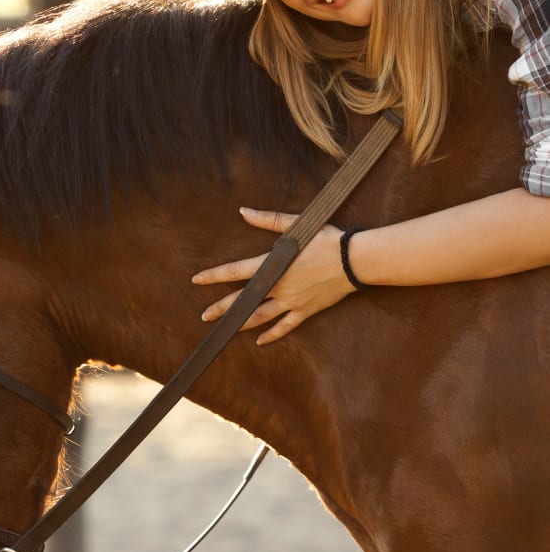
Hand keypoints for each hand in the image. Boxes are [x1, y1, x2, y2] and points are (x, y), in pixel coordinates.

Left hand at [192, 208, 355, 344]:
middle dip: (222, 308)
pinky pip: (286, 326)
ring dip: (241, 323)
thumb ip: (267, 219)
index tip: (198, 280)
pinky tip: (260, 340)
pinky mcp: (306, 310)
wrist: (354, 259)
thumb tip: (243, 211)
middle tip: (204, 316)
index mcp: (273, 265)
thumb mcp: (295, 225)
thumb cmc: (325, 239)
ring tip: (225, 330)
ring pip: (261, 317)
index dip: (215, 276)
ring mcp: (292, 301)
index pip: (236, 272)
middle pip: (243, 300)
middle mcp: (279, 287)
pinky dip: (272, 334)